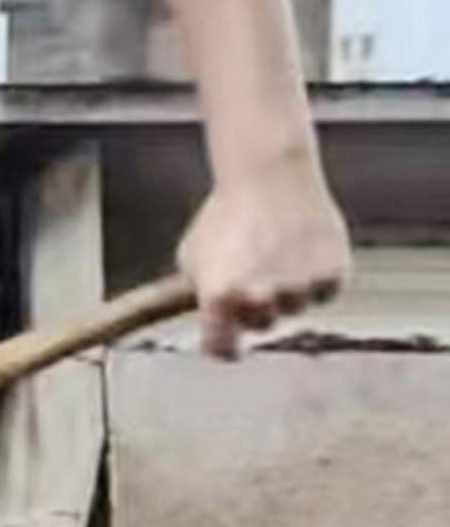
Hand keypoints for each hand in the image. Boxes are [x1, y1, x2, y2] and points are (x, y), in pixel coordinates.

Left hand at [178, 158, 350, 353]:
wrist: (269, 176)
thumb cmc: (225, 216)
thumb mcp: (193, 259)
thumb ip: (196, 296)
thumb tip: (199, 322)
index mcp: (219, 297)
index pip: (222, 349)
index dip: (223, 345)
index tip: (227, 343)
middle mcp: (260, 298)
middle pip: (260, 325)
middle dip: (254, 305)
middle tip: (251, 270)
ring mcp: (299, 289)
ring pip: (294, 307)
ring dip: (286, 289)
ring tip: (276, 251)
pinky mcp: (333, 276)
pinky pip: (323, 291)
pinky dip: (316, 276)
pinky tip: (301, 248)